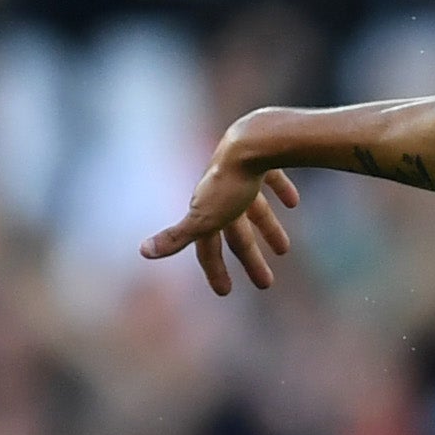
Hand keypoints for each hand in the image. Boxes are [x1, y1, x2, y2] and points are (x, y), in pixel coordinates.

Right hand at [140, 130, 301, 294]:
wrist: (252, 141)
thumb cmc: (229, 183)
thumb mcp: (204, 216)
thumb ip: (177, 236)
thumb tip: (141, 252)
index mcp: (208, 210)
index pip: (207, 246)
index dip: (214, 269)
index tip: (225, 293)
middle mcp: (222, 193)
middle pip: (236, 233)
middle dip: (249, 259)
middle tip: (265, 284)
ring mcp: (242, 174)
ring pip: (255, 207)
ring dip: (268, 228)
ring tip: (285, 250)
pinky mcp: (262, 157)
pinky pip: (272, 176)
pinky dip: (281, 190)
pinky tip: (293, 202)